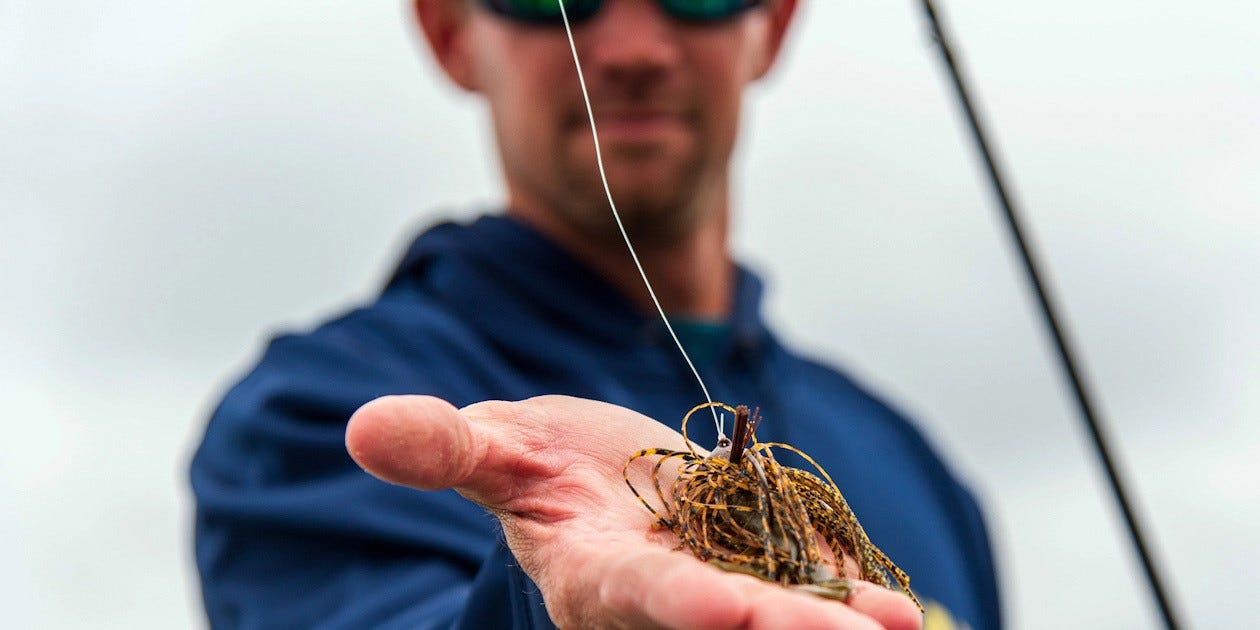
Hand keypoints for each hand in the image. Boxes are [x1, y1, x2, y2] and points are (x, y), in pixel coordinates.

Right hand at [346, 395, 921, 629]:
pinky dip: (848, 591)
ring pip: (775, 608)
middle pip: (724, 617)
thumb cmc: (534, 464)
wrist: (593, 482)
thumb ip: (445, 447)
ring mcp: (712, 588)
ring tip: (898, 623)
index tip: (728, 611)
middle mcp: (657, 598)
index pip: (636, 595)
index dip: (681, 605)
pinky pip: (804, 582)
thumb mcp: (492, 447)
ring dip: (836, 621)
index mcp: (590, 573)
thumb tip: (366, 428)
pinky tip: (895, 600)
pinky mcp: (752, 569)